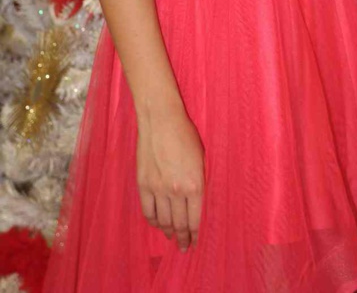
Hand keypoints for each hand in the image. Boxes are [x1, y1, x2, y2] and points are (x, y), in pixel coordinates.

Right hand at [136, 104, 204, 251]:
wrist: (161, 120)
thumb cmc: (186, 135)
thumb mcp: (201, 158)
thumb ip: (199, 182)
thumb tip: (197, 202)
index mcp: (195, 184)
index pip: (196, 219)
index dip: (195, 234)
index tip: (195, 242)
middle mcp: (176, 191)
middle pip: (179, 224)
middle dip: (182, 238)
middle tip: (183, 247)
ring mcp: (158, 189)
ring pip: (163, 221)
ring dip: (168, 232)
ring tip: (172, 237)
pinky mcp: (143, 185)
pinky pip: (148, 211)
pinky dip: (154, 221)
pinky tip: (158, 224)